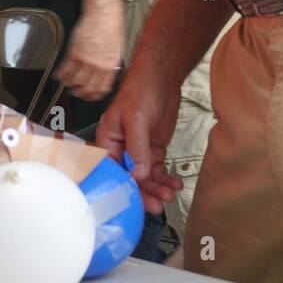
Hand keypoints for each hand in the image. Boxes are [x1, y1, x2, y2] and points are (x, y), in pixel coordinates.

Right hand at [55, 11, 122, 99]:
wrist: (103, 14)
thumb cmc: (111, 27)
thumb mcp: (118, 49)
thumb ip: (112, 63)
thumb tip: (111, 72)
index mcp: (110, 66)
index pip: (102, 88)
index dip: (95, 95)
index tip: (91, 97)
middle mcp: (98, 66)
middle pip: (87, 87)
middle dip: (81, 93)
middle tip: (77, 93)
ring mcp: (85, 60)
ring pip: (75, 80)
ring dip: (69, 85)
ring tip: (67, 85)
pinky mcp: (74, 52)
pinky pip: (65, 68)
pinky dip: (61, 74)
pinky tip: (59, 75)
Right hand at [95, 71, 181, 214]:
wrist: (162, 79)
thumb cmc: (140, 89)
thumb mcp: (136, 118)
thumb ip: (137, 147)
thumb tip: (138, 173)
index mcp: (107, 140)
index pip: (111, 171)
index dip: (122, 187)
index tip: (135, 200)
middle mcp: (121, 149)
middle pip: (129, 179)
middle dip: (143, 193)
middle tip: (156, 204)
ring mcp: (138, 151)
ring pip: (145, 178)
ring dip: (157, 188)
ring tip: (169, 194)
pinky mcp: (152, 151)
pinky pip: (158, 171)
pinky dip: (166, 179)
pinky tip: (174, 184)